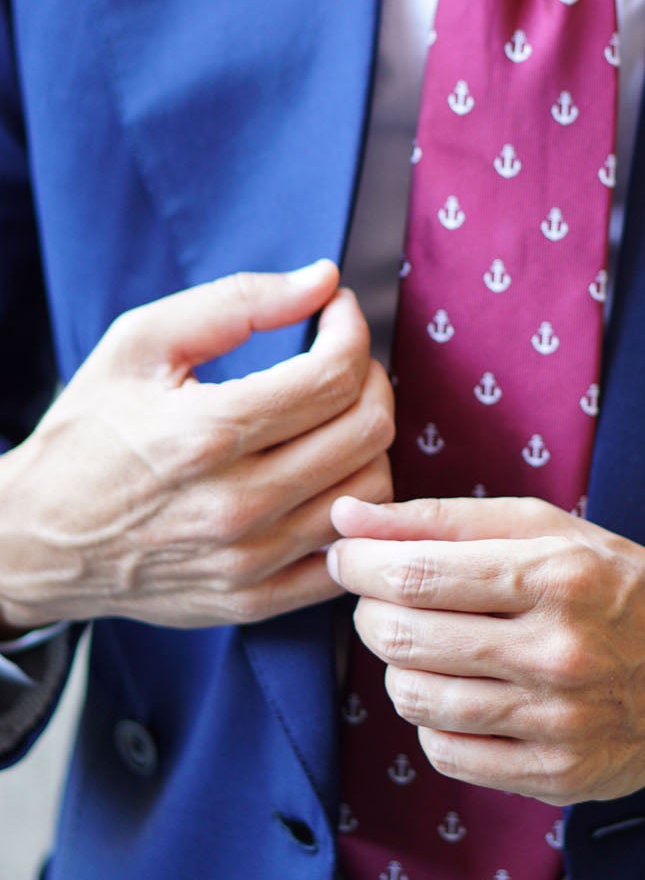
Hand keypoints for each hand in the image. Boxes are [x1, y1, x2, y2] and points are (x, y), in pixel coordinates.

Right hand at [0, 262, 393, 632]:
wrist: (37, 540)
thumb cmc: (89, 432)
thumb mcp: (139, 344)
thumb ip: (236, 302)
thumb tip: (323, 280)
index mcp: (205, 434)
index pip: (334, 377)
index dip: (351, 330)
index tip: (336, 313)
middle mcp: (235, 504)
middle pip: (368, 431)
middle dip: (371, 377)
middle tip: (341, 361)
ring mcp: (250, 561)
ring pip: (373, 492)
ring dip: (369, 441)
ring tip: (333, 418)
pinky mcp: (256, 600)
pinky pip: (348, 552)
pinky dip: (356, 509)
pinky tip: (326, 477)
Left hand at [328, 494, 644, 805]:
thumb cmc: (615, 585)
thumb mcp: (547, 529)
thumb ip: (443, 520)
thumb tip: (346, 519)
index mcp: (556, 577)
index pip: (418, 576)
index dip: (361, 566)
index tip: (346, 557)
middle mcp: (557, 653)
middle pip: (406, 639)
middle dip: (371, 614)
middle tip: (380, 601)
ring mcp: (555, 723)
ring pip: (416, 700)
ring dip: (397, 668)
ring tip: (420, 646)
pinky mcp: (553, 775)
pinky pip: (445, 753)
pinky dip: (431, 720)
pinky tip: (456, 693)